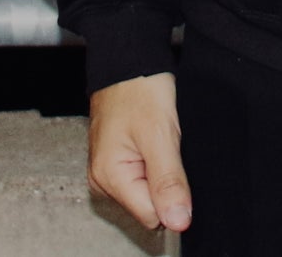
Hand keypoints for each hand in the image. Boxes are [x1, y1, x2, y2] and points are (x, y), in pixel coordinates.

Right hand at [89, 71, 191, 235]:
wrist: (128, 59)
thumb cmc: (138, 88)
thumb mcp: (160, 135)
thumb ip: (168, 181)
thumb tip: (179, 221)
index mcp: (108, 177)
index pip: (151, 215)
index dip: (170, 194)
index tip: (172, 161)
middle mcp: (103, 179)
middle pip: (148, 205)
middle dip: (164, 180)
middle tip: (163, 145)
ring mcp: (108, 170)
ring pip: (147, 189)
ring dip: (159, 168)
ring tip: (156, 138)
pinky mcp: (116, 160)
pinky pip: (143, 174)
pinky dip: (153, 160)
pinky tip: (151, 139)